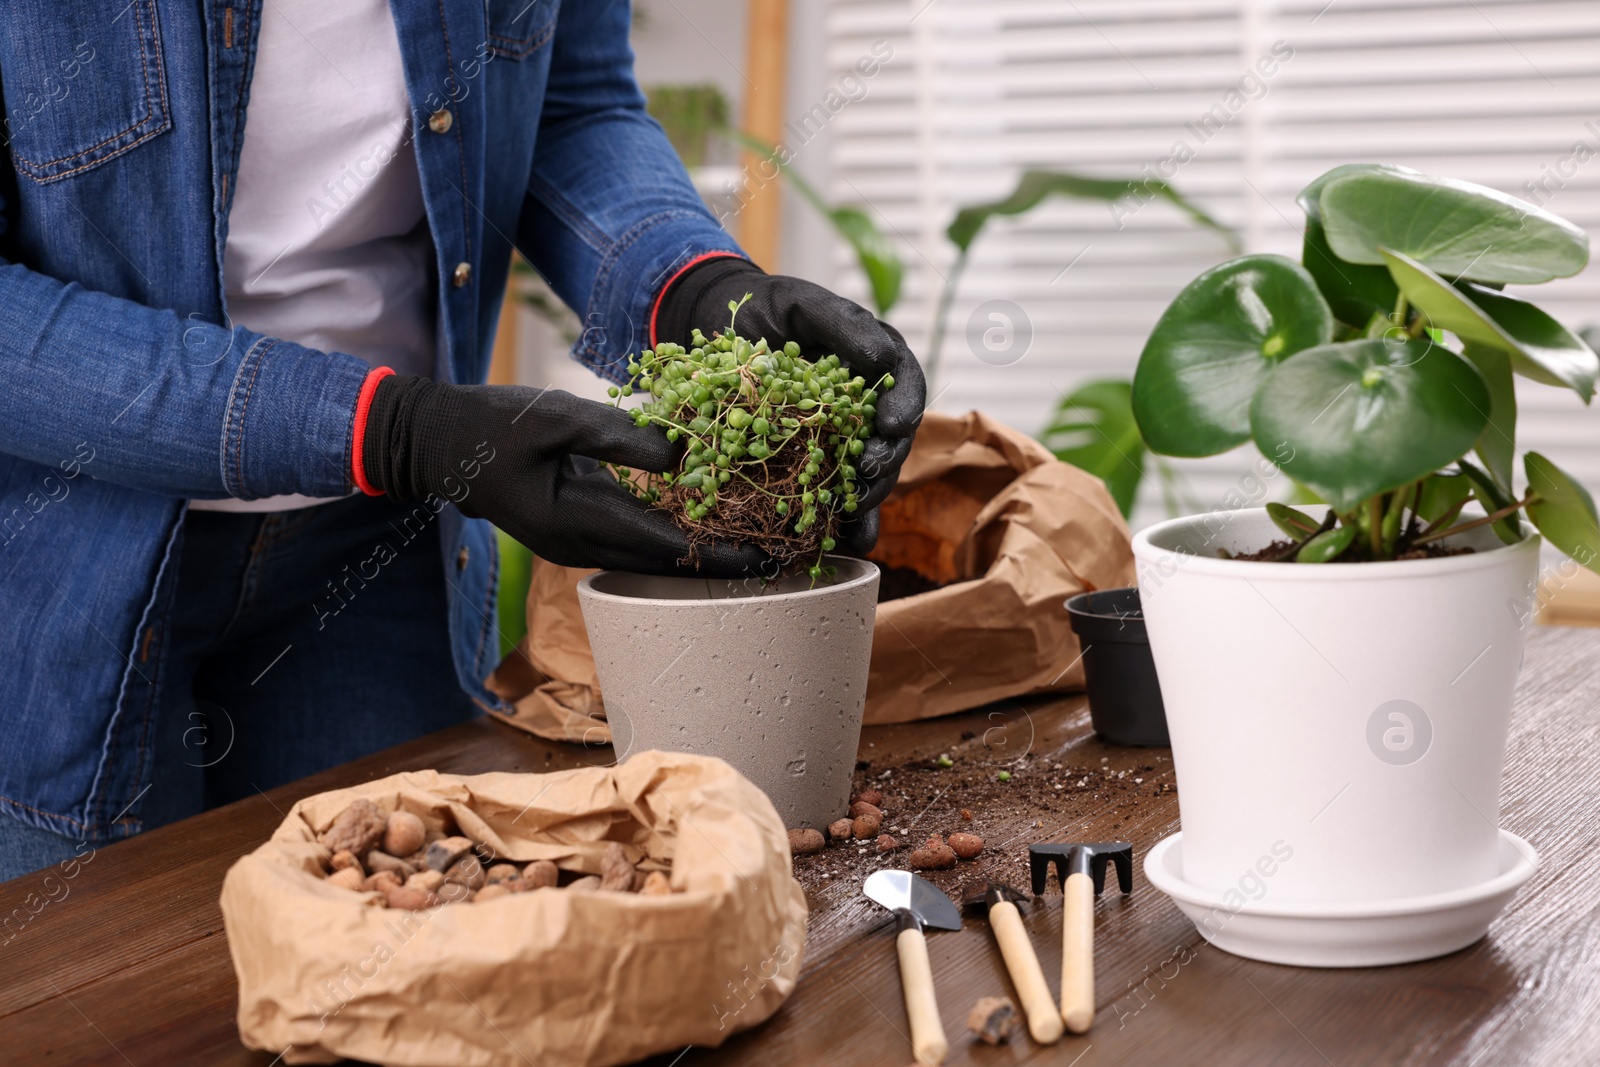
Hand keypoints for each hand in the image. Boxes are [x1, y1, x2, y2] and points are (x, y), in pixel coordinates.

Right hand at [358, 375, 767, 575]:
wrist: (439, 445)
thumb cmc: (494, 424)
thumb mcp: (556, 416)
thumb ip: (619, 436)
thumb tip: (681, 457)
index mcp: (576, 520)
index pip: (663, 548)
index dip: (719, 554)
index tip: (767, 557)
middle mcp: (581, 544)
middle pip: (666, 565)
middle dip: (723, 564)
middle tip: (783, 557)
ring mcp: (578, 544)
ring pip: (652, 560)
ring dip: (702, 556)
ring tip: (759, 545)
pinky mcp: (579, 532)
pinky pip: (635, 544)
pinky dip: (675, 540)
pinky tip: (709, 526)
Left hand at [654, 256, 924, 553]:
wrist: (717, 325)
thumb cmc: (766, 309)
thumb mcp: (802, 304)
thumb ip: (843, 325)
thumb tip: (883, 357)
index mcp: (873, 362)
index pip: (904, 386)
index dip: (906, 407)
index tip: (894, 425)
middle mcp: (863, 404)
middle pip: (889, 439)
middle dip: (884, 462)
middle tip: (868, 477)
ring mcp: (838, 436)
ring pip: (865, 473)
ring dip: (866, 500)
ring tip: (856, 519)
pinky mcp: (810, 461)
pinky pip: (829, 493)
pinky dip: (838, 522)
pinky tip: (840, 546)